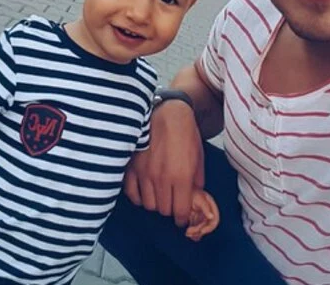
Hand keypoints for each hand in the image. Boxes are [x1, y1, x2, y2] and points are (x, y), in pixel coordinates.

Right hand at [123, 101, 204, 226]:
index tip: (182, 218)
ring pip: (148, 205)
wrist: (165, 112)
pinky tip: (145, 191)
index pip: (180, 212)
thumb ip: (197, 180)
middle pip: (163, 210)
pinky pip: (132, 194)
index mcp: (181, 177)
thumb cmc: (185, 132)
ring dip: (155, 203)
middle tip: (172, 202)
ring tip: (159, 194)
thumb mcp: (199, 156)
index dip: (182, 218)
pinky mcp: (131, 168)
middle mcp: (161, 179)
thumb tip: (195, 196)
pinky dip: (139, 196)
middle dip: (170, 209)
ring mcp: (144, 174)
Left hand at [185, 190, 219, 241]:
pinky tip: (188, 234)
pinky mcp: (193, 218)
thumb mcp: (199, 198)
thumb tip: (211, 216)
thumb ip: (205, 206)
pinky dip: (193, 232)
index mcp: (210, 206)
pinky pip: (195, 227)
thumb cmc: (190, 191)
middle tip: (189, 232)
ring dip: (195, 233)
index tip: (201, 231)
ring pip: (201, 228)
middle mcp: (206, 211)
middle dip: (199, 231)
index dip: (209, 228)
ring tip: (187, 233)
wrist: (178, 188)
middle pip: (206, 226)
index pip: (214, 220)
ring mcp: (200, 215)